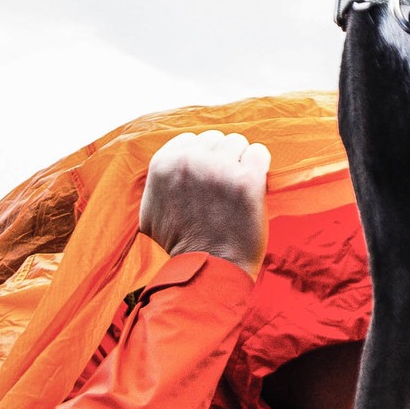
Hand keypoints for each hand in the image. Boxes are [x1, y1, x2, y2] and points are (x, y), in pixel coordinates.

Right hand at [138, 131, 269, 275]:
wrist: (209, 269)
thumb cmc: (180, 245)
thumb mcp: (150, 213)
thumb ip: (157, 184)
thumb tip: (168, 165)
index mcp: (163, 164)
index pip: (191, 139)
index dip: (202, 157)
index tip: (206, 178)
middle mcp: (190, 161)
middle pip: (216, 139)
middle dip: (221, 158)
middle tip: (222, 186)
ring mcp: (219, 168)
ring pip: (238, 142)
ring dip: (240, 162)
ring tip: (236, 188)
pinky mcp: (247, 179)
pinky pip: (259, 153)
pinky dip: (259, 166)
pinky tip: (252, 185)